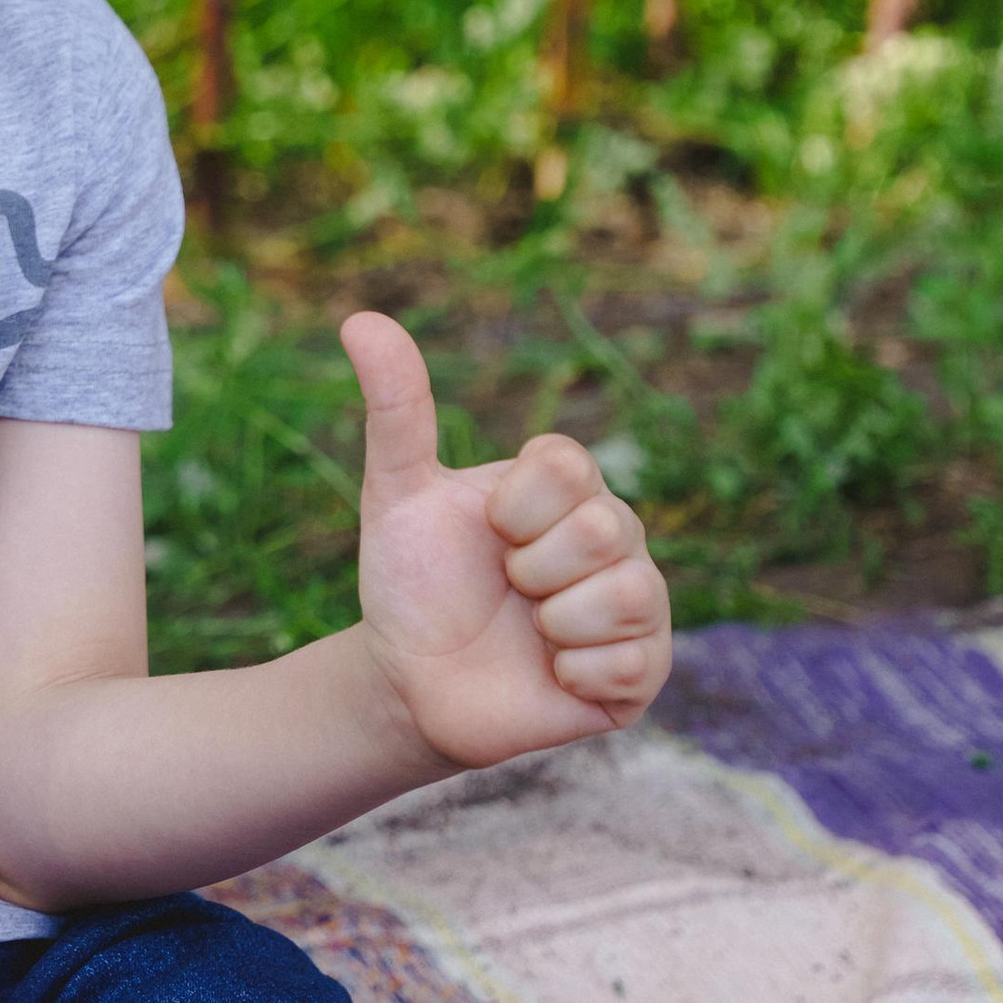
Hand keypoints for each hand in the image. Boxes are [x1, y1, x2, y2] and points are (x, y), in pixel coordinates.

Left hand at [341, 312, 669, 773]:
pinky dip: (574, 674)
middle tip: (508, 590)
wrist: (411, 684)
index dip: (516, 508)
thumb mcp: (397, 496)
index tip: (490, 533)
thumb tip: (360, 318)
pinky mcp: (641, 673)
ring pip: (627, 595)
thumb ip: (396, 410)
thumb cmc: (413, 584)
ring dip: (554, 625)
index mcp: (567, 487)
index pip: (569, 465)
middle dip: (531, 570)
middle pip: (602, 528)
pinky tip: (551, 675)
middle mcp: (614, 536)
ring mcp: (634, 604)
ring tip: (531, 634)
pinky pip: (631, 664)